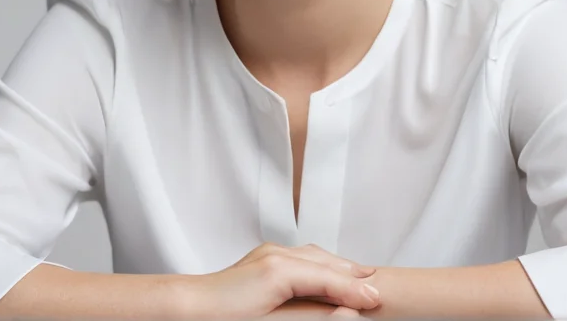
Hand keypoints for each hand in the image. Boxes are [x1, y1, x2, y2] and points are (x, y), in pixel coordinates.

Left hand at [180, 242, 380, 319]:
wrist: (187, 309)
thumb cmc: (223, 320)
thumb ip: (314, 318)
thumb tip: (349, 313)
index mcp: (280, 270)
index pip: (330, 279)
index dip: (356, 291)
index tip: (377, 301)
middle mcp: (276, 254)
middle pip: (326, 262)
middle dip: (353, 274)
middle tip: (379, 288)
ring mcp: (268, 253)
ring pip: (315, 255)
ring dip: (339, 266)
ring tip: (362, 278)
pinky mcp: (262, 259)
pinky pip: (302, 257)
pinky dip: (321, 264)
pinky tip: (329, 273)